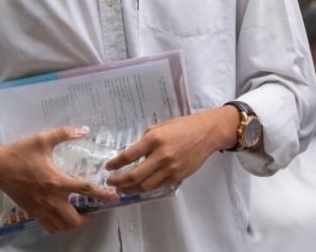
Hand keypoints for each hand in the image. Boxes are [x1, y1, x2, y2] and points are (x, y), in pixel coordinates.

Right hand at [0, 126, 118, 234]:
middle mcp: (51, 199)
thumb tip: (84, 130)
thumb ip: (64, 133)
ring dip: (74, 224)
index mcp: (56, 180)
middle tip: (92, 209)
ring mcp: (41, 208)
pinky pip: (49, 227)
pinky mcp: (33, 213)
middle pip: (74, 219)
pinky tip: (62, 216)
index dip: (103, 194)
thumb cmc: (21, 152)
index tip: (115, 198)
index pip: (85, 189)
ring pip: (62, 227)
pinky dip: (59, 226)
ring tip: (79, 215)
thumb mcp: (43, 139)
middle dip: (87, 217)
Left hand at [104, 107, 235, 195]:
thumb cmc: (183, 126)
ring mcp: (170, 168)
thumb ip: (147, 138)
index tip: (108, 167)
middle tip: (111, 182)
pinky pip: (157, 186)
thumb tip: (134, 151)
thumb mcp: (161, 126)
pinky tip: (138, 188)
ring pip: (145, 185)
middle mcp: (161, 155)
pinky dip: (145, 189)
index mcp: (154, 139)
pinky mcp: (177, 176)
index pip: (129, 155)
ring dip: (130, 189)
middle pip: (134, 175)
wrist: (207, 133)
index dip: (116, 164)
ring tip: (121, 189)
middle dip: (119, 181)